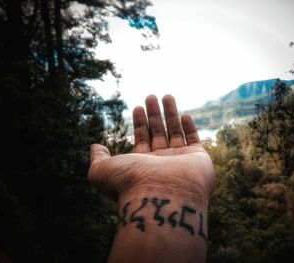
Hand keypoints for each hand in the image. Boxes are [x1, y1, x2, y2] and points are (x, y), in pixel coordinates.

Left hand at [88, 94, 214, 202]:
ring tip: (167, 95)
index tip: (137, 107)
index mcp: (142, 166)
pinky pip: (194, 140)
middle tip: (150, 96)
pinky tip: (185, 115)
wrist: (162, 195)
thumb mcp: (102, 171)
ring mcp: (180, 161)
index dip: (139, 123)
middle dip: (154, 114)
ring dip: (171, 114)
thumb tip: (94, 146)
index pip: (141, 139)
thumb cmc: (131, 183)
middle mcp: (161, 163)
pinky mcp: (198, 159)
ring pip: (175, 132)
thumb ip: (98, 158)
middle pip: (158, 133)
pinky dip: (190, 128)